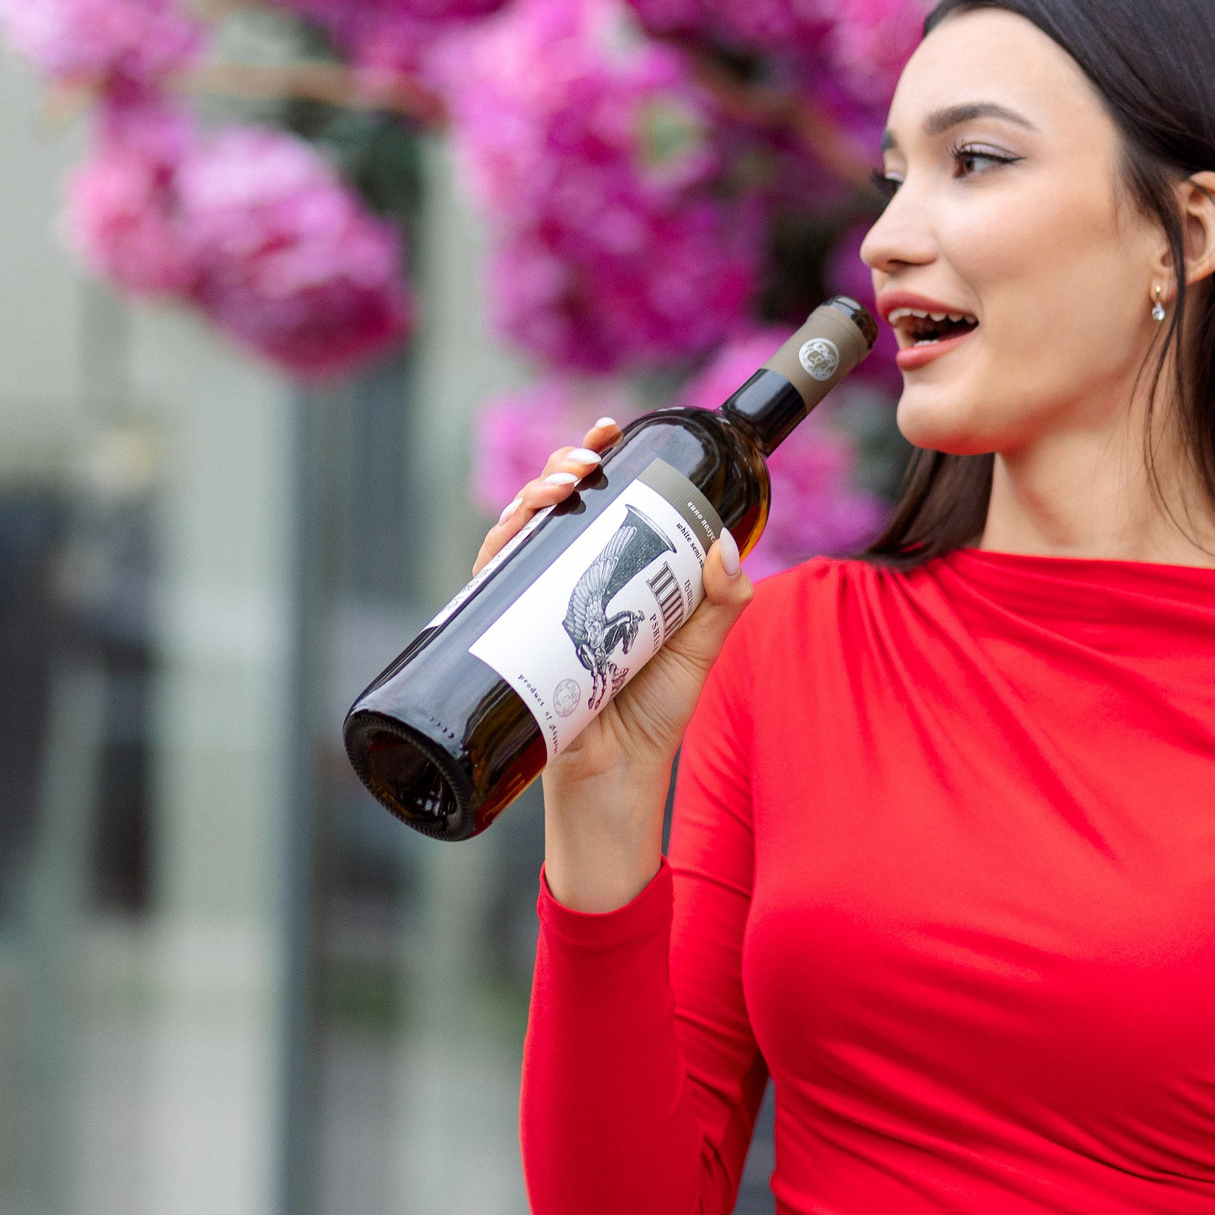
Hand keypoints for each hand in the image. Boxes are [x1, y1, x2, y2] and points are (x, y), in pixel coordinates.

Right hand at [487, 419, 760, 911]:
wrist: (616, 785)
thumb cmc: (653, 718)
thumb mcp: (698, 652)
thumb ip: (720, 602)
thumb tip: (726, 546)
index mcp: (607, 575)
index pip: (595, 503)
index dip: (594, 458)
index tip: (611, 429)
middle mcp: (562, 585)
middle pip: (550, 508)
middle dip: (561, 468)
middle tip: (587, 462)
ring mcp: (530, 610)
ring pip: (516, 535)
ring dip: (530, 496)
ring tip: (564, 484)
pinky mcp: (504, 639)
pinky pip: (488, 585)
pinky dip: (497, 549)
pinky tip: (515, 531)